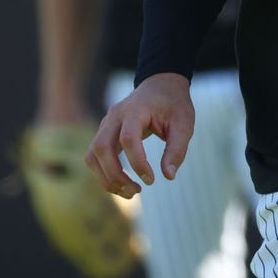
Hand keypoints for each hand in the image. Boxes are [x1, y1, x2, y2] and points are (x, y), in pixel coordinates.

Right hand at [84, 72, 194, 197]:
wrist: (161, 84)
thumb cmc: (174, 105)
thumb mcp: (184, 124)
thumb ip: (177, 149)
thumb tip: (168, 176)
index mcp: (135, 110)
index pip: (128, 139)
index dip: (137, 162)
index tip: (152, 179)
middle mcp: (115, 116)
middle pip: (101, 148)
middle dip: (115, 175)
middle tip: (137, 191)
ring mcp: (106, 123)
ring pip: (93, 155)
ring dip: (106, 178)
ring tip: (130, 192)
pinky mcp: (104, 132)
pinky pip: (95, 156)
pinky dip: (104, 173)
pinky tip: (123, 183)